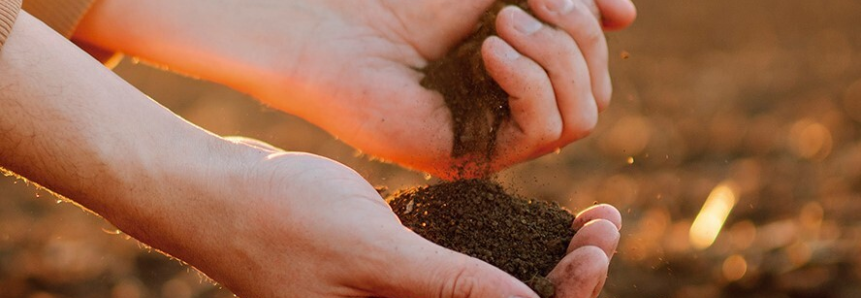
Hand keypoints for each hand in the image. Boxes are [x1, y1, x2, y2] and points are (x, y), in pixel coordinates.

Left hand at [74, 0, 636, 178]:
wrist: (340, 29)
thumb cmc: (411, 5)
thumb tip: (629, 14)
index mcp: (523, 75)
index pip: (595, 67)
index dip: (593, 27)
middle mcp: (515, 112)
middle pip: (597, 91)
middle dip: (578, 37)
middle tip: (533, 2)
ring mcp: (497, 137)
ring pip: (582, 115)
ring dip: (558, 57)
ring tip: (505, 24)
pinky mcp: (476, 157)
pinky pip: (543, 130)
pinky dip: (531, 80)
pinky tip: (491, 50)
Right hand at [178, 137, 621, 297]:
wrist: (215, 196)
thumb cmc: (278, 221)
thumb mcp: (369, 253)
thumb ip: (446, 287)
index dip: (565, 296)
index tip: (596, 246)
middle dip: (568, 277)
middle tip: (607, 223)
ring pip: (495, 292)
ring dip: (546, 261)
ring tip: (591, 220)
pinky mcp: (399, 273)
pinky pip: (468, 272)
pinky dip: (507, 248)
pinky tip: (537, 223)